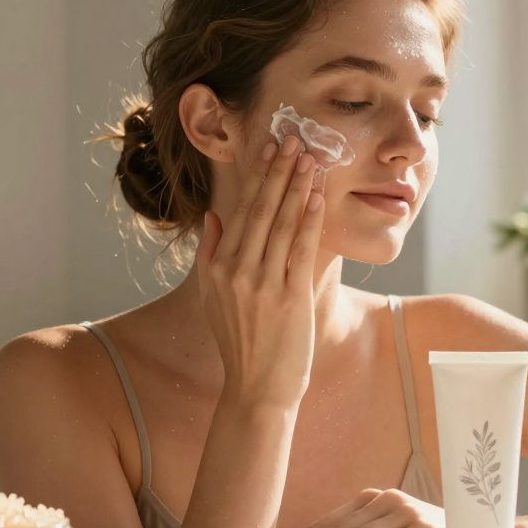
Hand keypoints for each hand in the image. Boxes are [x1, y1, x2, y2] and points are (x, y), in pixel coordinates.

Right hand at [195, 134, 325, 409]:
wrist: (256, 388)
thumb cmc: (240, 344)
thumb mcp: (213, 299)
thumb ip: (210, 255)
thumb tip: (214, 217)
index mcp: (219, 268)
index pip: (242, 211)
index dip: (259, 177)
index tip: (270, 149)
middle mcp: (238, 271)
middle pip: (261, 210)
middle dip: (279, 171)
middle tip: (294, 139)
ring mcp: (263, 284)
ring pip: (282, 224)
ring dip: (297, 187)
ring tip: (310, 158)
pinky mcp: (289, 297)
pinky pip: (300, 249)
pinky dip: (309, 220)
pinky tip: (317, 197)